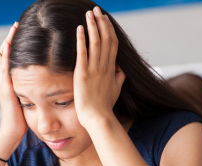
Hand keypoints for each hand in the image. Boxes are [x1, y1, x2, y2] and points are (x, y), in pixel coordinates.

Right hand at [0, 22, 27, 143]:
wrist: (13, 132)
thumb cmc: (22, 119)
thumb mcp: (28, 99)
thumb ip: (32, 89)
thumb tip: (43, 81)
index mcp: (9, 81)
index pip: (10, 58)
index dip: (14, 44)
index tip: (21, 32)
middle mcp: (3, 80)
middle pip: (4, 53)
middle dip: (10, 38)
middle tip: (16, 24)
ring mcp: (2, 83)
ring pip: (2, 57)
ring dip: (7, 41)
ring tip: (13, 28)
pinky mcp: (5, 88)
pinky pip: (4, 67)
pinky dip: (6, 54)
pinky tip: (10, 44)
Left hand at [73, 7, 125, 128]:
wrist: (99, 118)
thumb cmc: (105, 107)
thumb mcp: (116, 90)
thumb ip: (119, 78)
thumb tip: (121, 70)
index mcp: (112, 68)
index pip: (112, 43)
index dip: (109, 29)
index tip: (105, 18)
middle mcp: (105, 66)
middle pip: (105, 38)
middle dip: (101, 22)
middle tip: (96, 10)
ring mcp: (94, 70)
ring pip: (96, 42)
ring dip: (93, 26)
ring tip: (89, 13)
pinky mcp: (83, 74)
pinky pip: (82, 54)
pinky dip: (81, 40)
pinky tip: (79, 29)